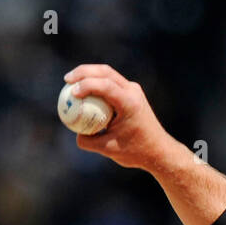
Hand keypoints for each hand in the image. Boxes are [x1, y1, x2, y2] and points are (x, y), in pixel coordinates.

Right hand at [63, 64, 181, 171]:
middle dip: (84, 72)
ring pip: (108, 74)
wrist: (159, 150)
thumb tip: (75, 133)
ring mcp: (133, 90)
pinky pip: (110, 83)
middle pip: (105, 72)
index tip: (72, 92)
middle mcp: (133, 92)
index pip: (106, 85)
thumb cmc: (136, 152)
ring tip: (71, 81)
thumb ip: (89, 142)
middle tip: (67, 80)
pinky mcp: (131, 93)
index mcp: (130, 103)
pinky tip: (83, 90)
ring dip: (89, 74)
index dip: (87, 85)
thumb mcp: (110, 150)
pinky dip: (96, 83)